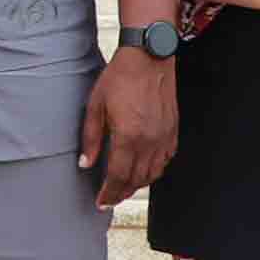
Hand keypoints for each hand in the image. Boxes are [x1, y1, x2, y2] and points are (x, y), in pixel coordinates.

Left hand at [78, 44, 178, 206]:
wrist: (149, 57)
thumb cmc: (120, 78)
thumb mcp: (96, 106)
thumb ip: (91, 138)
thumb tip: (86, 163)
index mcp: (128, 136)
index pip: (119, 176)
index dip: (109, 193)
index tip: (101, 202)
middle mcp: (150, 141)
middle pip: (137, 179)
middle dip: (122, 193)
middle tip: (110, 199)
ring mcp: (164, 136)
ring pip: (154, 173)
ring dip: (138, 184)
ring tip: (124, 188)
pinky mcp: (173, 130)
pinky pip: (166, 159)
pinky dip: (155, 170)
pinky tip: (145, 170)